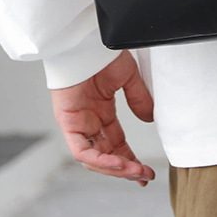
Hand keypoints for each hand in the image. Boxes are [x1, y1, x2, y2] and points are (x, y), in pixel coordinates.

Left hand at [50, 50, 155, 185]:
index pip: (115, 143)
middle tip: (143, 177)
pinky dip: (100, 160)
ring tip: (135, 172)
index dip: (129, 160)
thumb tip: (150, 120)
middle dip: (125, 169)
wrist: (83, 39)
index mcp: (100, 111)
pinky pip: (81, 150)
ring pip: (93, 157)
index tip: (145, 172)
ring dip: (114, 168)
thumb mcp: (127, 77)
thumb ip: (138, 98)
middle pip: (105, 154)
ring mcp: (76, 122)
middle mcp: (88, 120)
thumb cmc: (100, 52)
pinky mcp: (66, 121)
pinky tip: (118, 163)